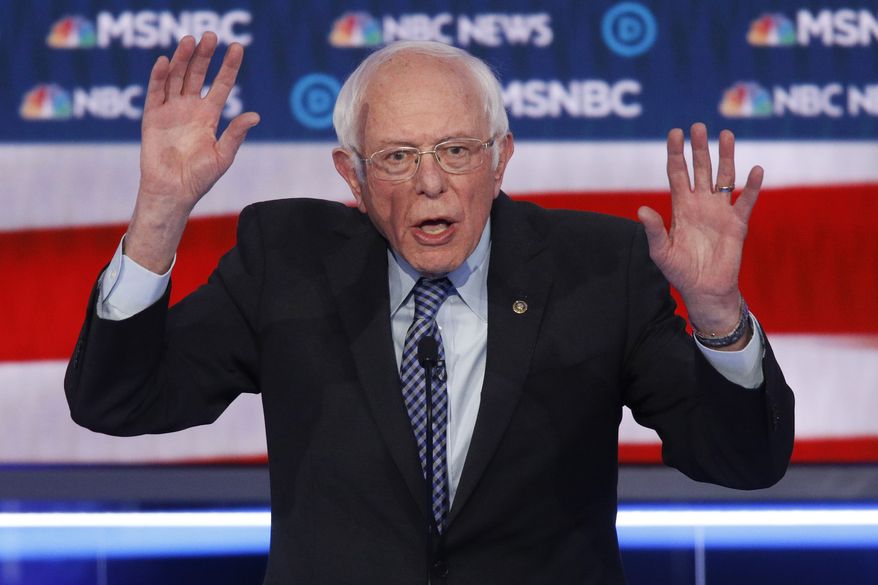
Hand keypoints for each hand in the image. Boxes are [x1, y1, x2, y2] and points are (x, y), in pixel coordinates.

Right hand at [127, 32, 259, 272]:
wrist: (173, 192)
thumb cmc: (199, 178)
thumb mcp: (222, 156)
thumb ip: (235, 134)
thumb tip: (255, 116)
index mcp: (209, 117)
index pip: (222, 85)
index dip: (228, 67)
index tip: (237, 48)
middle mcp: (190, 109)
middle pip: (197, 75)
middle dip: (204, 56)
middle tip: (210, 36)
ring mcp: (171, 111)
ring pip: (177, 78)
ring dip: (182, 59)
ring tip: (189, 40)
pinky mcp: (152, 117)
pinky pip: (156, 93)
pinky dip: (160, 77)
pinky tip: (166, 61)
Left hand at [637, 123, 761, 339]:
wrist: (704, 289)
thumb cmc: (680, 271)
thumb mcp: (661, 252)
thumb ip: (654, 230)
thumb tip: (641, 210)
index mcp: (681, 207)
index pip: (678, 173)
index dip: (676, 153)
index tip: (675, 133)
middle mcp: (701, 204)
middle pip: (701, 169)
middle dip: (700, 148)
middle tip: (699, 126)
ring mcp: (721, 212)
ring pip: (724, 178)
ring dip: (726, 157)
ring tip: (726, 135)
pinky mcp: (738, 224)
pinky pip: (747, 201)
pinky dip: (753, 187)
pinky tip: (756, 170)